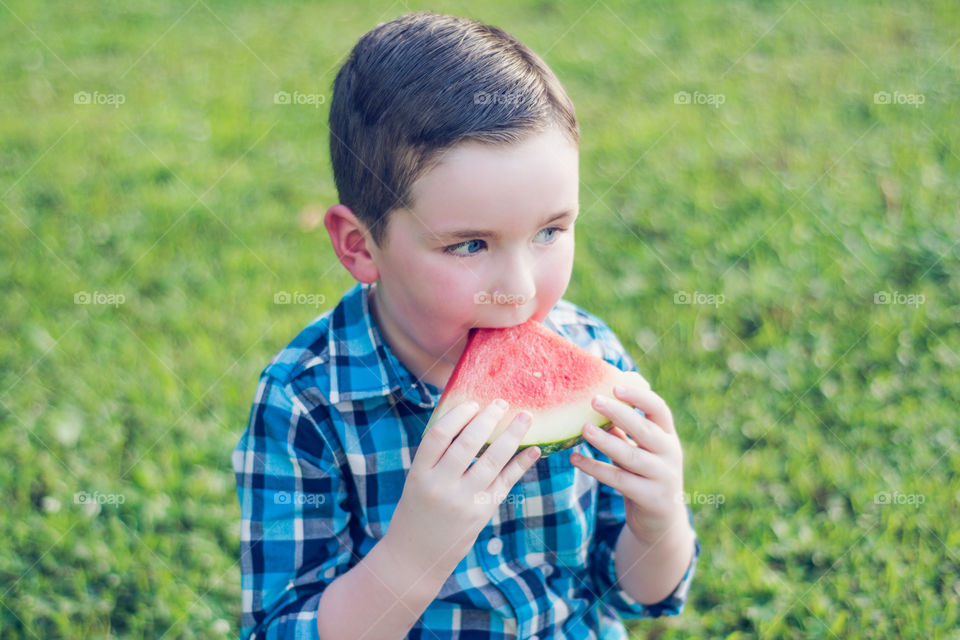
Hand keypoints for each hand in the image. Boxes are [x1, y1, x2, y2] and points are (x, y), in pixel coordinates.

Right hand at [384, 399, 540, 581]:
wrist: (417, 555)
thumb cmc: (417, 510)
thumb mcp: (417, 481)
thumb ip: (437, 456)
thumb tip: (469, 420)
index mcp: (419, 474)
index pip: (439, 435)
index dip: (458, 415)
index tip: (473, 403)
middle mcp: (441, 487)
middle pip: (468, 443)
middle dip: (488, 418)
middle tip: (501, 402)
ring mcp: (464, 501)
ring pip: (493, 460)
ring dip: (512, 435)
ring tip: (525, 417)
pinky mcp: (482, 512)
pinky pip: (506, 482)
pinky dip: (521, 463)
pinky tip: (534, 449)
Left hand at [571, 382, 691, 547]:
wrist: (661, 522)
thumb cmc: (644, 476)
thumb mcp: (639, 450)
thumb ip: (624, 430)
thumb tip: (597, 401)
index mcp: (668, 436)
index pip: (659, 409)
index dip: (639, 396)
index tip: (616, 386)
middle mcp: (670, 454)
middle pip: (644, 429)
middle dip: (619, 413)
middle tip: (594, 400)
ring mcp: (663, 477)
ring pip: (631, 456)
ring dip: (605, 441)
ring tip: (583, 428)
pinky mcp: (651, 498)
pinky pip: (619, 480)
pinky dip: (596, 468)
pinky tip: (575, 459)